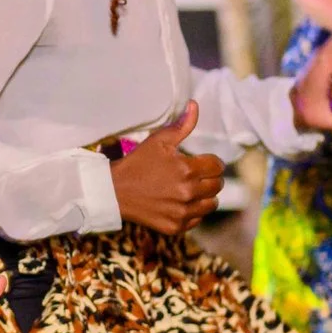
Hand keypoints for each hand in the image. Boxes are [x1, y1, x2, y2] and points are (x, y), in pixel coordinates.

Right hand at [109, 101, 224, 235]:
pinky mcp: (176, 226)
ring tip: (188, 190)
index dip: (210, 162)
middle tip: (193, 176)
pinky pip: (197, 219)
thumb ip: (182, 125)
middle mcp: (188, 192)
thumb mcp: (158, 141)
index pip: (217, 166)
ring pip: (211, 204)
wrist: (114, 192)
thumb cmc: (137, 163)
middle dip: (208, 178)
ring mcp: (182, 212)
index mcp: (188, 169)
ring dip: (204, 196)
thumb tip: (195, 105)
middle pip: (217, 185)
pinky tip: (178, 203)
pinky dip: (192, 212)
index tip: (199, 163)